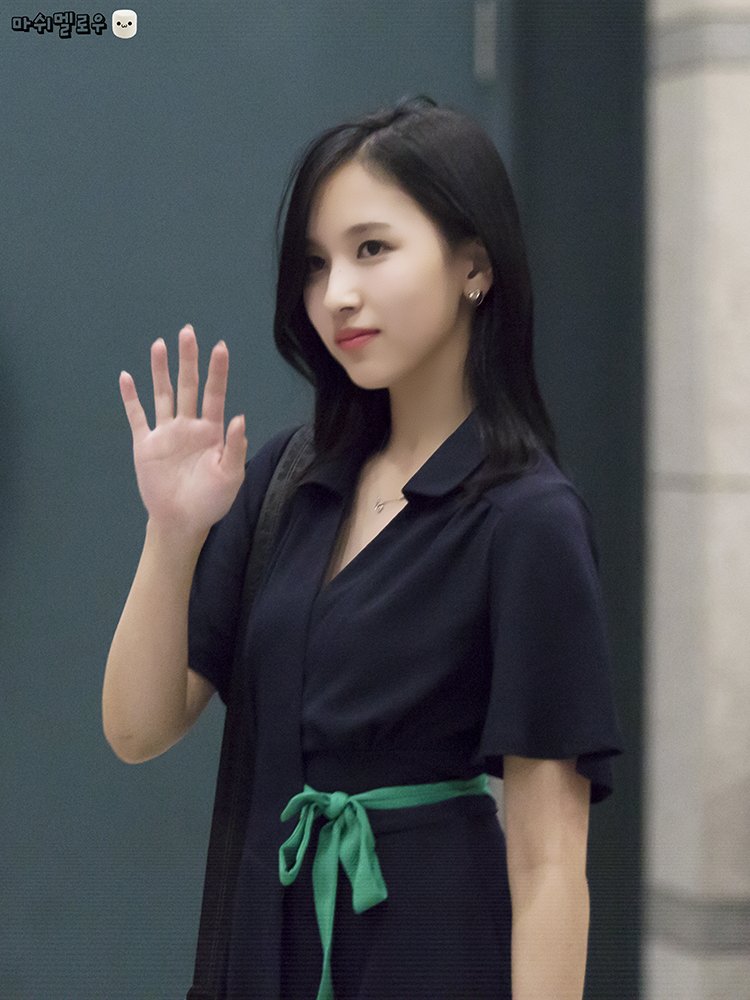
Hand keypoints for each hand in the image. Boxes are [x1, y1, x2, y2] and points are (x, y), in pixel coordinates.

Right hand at [119, 324, 247, 537]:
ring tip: (160, 344)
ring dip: (160, 370)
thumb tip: (239, 417)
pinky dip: (131, 398)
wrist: (182, 521)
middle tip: (187, 331)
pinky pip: (137, 417)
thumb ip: (235, 447)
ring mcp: (166, 433)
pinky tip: (126, 377)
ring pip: (163, 394)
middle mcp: (188, 425)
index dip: (217, 371)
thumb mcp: (231, 476)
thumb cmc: (211, 501)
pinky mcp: (146, 444)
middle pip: (188, 385)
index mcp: (211, 431)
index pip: (215, 394)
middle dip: (188, 359)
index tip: (220, 346)